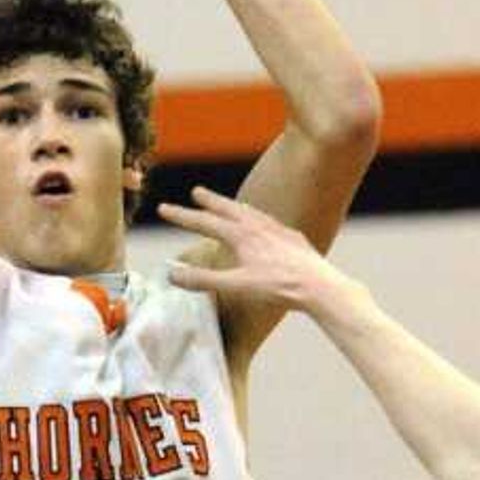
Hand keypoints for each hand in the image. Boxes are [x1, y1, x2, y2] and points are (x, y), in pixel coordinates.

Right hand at [161, 187, 345, 312]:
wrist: (317, 284)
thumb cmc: (276, 287)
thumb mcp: (234, 285)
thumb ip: (203, 279)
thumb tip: (171, 274)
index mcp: (240, 235)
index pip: (203, 222)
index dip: (181, 216)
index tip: (162, 209)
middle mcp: (257, 226)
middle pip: (228, 209)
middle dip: (209, 201)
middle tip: (196, 192)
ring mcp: (276, 229)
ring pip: (250, 212)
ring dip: (235, 207)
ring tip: (227, 205)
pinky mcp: (292, 238)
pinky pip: (269, 222)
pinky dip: (258, 219)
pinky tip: (263, 226)